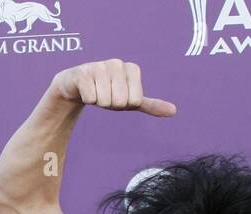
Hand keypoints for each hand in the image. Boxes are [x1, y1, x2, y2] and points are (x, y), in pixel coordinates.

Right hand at [50, 59, 175, 116]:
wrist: (76, 86)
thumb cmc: (107, 92)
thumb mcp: (130, 101)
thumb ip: (151, 105)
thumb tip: (173, 111)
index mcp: (132, 69)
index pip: (133, 101)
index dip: (123, 104)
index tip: (116, 95)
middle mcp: (117, 64)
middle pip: (119, 101)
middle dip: (110, 104)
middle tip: (104, 95)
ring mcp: (100, 66)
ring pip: (104, 101)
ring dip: (97, 102)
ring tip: (94, 92)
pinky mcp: (83, 73)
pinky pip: (90, 98)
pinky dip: (86, 100)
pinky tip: (84, 90)